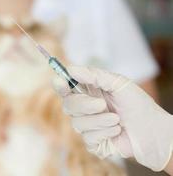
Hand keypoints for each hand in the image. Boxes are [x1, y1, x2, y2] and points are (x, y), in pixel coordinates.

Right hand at [53, 66, 172, 171]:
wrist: (152, 130)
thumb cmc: (137, 104)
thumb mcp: (118, 83)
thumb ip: (94, 75)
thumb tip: (71, 69)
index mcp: (87, 92)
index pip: (65, 88)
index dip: (60, 85)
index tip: (61, 82)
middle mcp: (84, 109)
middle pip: (68, 105)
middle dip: (84, 105)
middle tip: (102, 104)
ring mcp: (88, 126)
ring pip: (77, 123)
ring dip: (99, 121)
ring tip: (117, 119)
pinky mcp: (93, 142)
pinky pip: (88, 138)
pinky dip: (104, 133)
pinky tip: (116, 130)